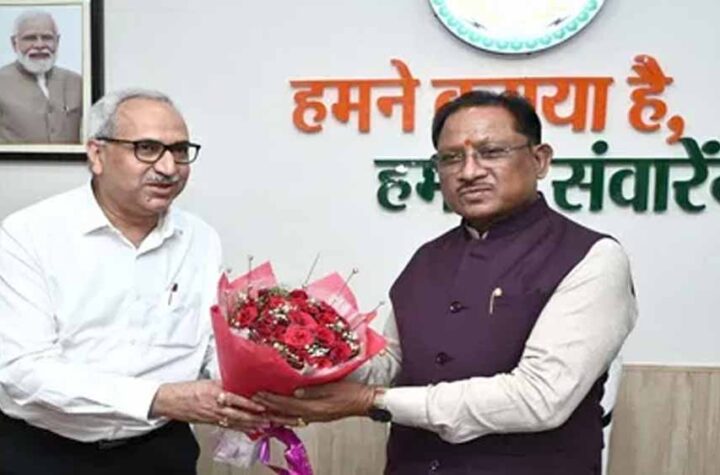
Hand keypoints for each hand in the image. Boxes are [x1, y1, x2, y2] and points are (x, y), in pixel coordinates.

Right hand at [150, 380, 268, 432]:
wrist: (170, 401)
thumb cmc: (186, 389)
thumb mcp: (207, 382)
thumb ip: (223, 383)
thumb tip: (239, 381)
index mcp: (214, 392)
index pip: (236, 399)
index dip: (250, 404)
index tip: (262, 405)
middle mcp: (215, 405)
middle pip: (238, 414)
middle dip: (254, 418)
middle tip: (267, 419)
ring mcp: (212, 416)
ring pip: (234, 422)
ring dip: (249, 424)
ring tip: (262, 425)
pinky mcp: (209, 422)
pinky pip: (227, 426)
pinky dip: (239, 428)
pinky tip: (247, 429)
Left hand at [253, 381, 375, 426]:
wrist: (365, 401)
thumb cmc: (352, 392)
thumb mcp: (333, 387)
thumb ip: (314, 390)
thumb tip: (296, 391)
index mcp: (316, 408)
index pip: (288, 404)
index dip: (273, 399)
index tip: (259, 393)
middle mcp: (313, 415)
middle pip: (286, 412)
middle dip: (269, 406)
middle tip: (254, 399)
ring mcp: (315, 417)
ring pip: (290, 416)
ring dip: (275, 411)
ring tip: (262, 406)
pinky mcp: (318, 415)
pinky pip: (297, 416)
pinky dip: (286, 413)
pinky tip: (281, 411)